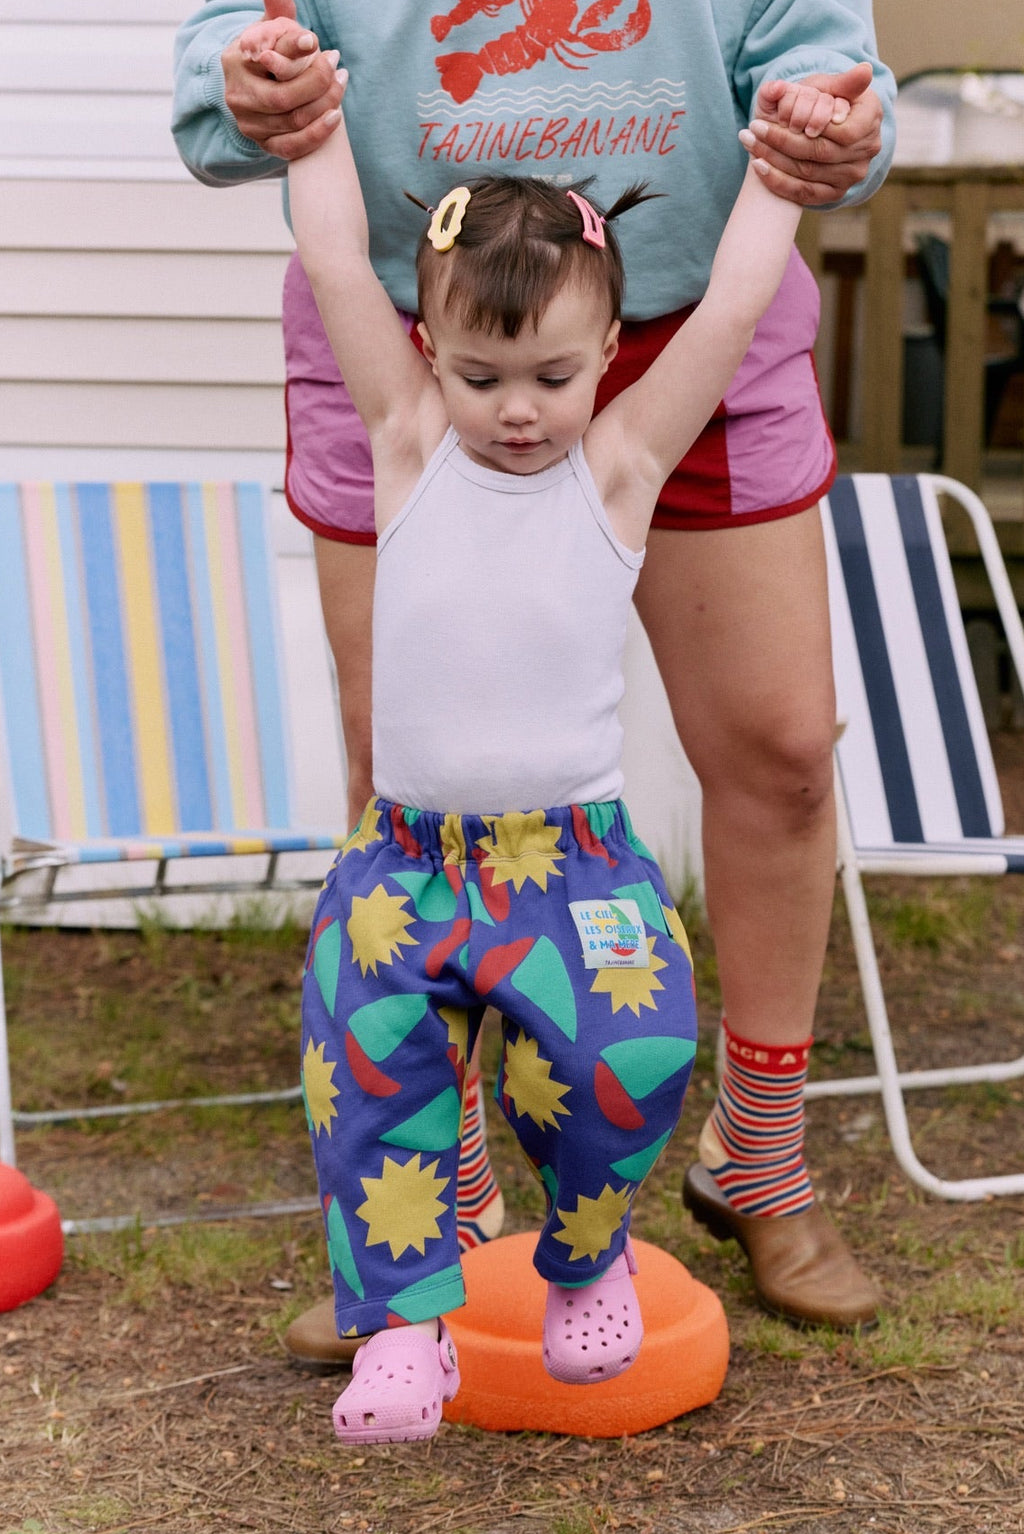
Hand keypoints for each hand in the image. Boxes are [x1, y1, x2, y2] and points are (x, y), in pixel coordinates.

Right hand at [223, 0, 342, 159]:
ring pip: (294, 121)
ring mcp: (250, 124)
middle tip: (336, 64)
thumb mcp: (271, 30)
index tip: (314, 42)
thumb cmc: (271, 55)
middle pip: (283, 97)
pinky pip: (293, 147)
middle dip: (317, 82)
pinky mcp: (264, 145)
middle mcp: (238, 95)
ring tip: (341, 81)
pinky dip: (318, 133)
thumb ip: (278, 14)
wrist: (261, 89)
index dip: (293, 49)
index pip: (268, 56)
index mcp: (237, 60)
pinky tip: (336, 115)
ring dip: (325, 103)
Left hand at [741, 62, 882, 205]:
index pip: (842, 131)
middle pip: (820, 153)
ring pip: (807, 173)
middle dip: (782, 139)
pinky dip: (777, 181)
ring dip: (773, 158)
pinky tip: (758, 166)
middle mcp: (867, 151)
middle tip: (752, 127)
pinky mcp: (834, 194)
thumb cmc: (824, 99)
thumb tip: (865, 70)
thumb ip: (843, 81)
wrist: (817, 127)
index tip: (781, 114)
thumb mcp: (829, 85)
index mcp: (871, 119)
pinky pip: (802, 193)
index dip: (812, 124)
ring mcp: (851, 176)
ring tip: (748, 141)